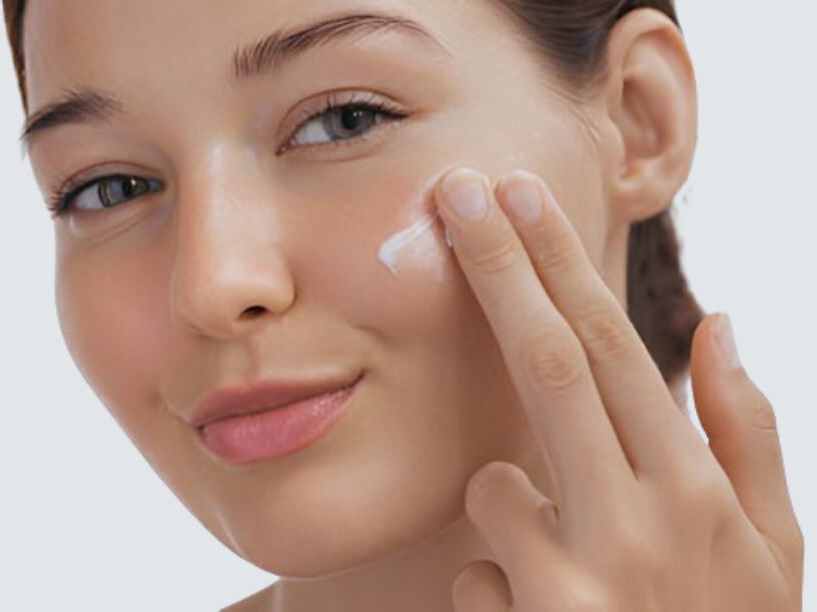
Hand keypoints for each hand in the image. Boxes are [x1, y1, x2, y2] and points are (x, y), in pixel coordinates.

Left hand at [433, 168, 804, 610]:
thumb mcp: (773, 548)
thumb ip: (747, 432)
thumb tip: (717, 320)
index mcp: (700, 488)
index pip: (616, 348)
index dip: (561, 266)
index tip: (515, 196)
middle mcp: (644, 521)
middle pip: (550, 363)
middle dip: (499, 270)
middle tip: (454, 193)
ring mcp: (582, 581)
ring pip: (493, 485)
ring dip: (507, 514)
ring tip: (564, 574)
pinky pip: (474, 575)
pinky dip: (497, 588)